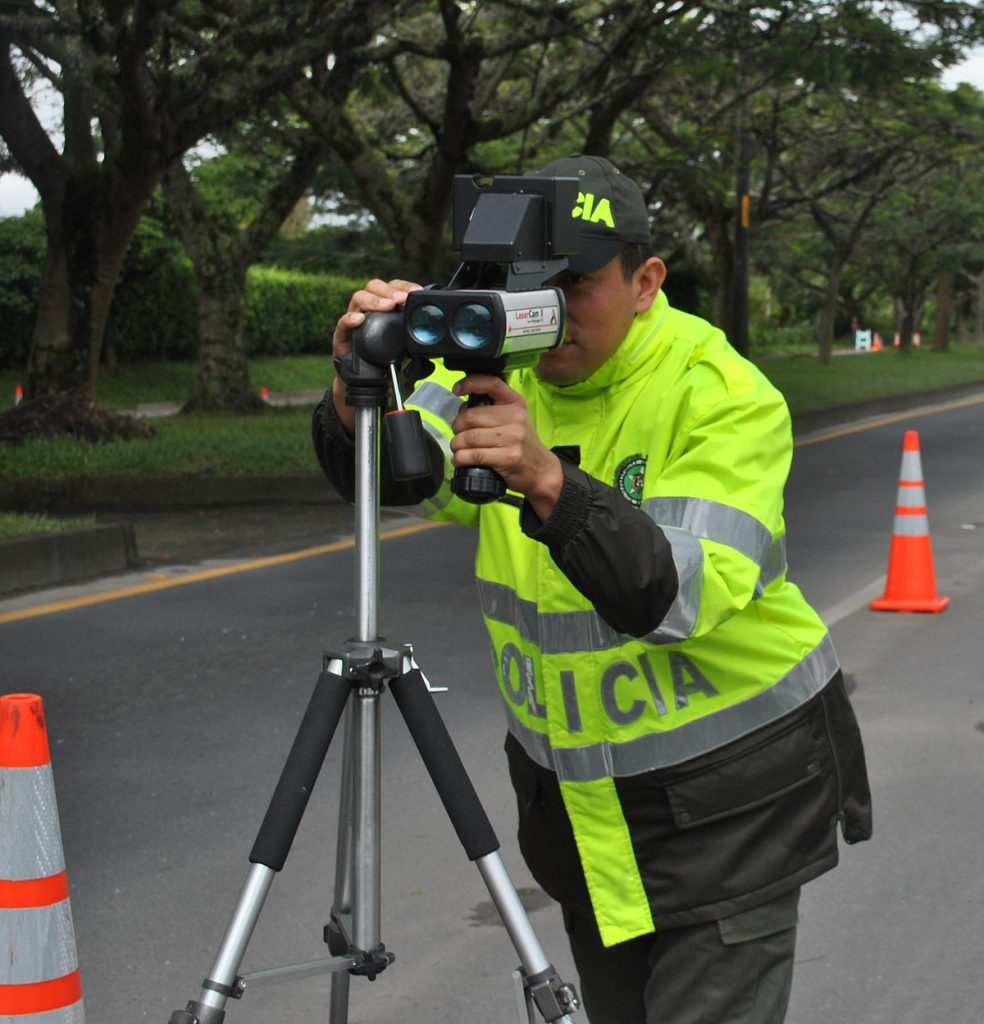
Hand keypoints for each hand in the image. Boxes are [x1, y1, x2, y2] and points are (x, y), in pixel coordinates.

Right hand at [331, 278, 420, 429]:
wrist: (368, 380)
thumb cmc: (385, 359)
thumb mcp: (406, 349)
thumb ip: (416, 342)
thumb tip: (435, 348)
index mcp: (384, 307)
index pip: (393, 287)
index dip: (404, 286)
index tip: (417, 291)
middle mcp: (368, 309)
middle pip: (374, 287)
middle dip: (390, 291)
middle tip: (401, 299)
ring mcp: (353, 319)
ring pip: (359, 298)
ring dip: (374, 300)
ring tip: (386, 305)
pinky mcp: (342, 335)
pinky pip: (342, 323)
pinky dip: (349, 319)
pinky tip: (358, 320)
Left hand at [450, 375, 563, 520]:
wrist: (541, 469)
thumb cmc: (522, 444)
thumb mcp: (515, 419)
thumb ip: (494, 409)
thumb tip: (463, 408)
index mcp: (516, 403)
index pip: (491, 384)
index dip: (470, 383)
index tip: (457, 390)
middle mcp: (515, 417)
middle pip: (471, 416)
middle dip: (457, 427)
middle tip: (458, 435)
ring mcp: (513, 437)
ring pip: (469, 437)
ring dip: (457, 445)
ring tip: (458, 449)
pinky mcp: (508, 457)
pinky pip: (474, 455)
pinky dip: (461, 458)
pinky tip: (460, 460)